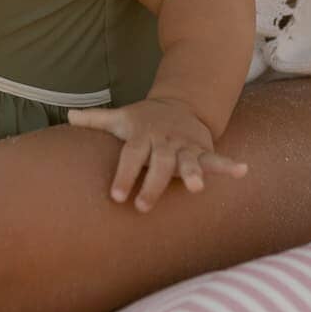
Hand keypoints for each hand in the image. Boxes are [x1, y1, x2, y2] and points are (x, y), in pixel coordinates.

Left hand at [67, 97, 247, 212]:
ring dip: (193, 173)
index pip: (130, 156)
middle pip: (158, 164)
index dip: (123, 175)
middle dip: (152, 184)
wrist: (180, 104)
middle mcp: (164, 142)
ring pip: (188, 161)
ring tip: (197, 188)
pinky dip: (229, 165)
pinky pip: (216, 158)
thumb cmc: (143, 119)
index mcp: (142, 136)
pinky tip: (243, 171)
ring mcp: (184, 146)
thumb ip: (96, 120)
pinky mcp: (202, 150)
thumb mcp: (122, 117)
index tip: (115, 196)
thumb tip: (67, 117)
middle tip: (143, 207)